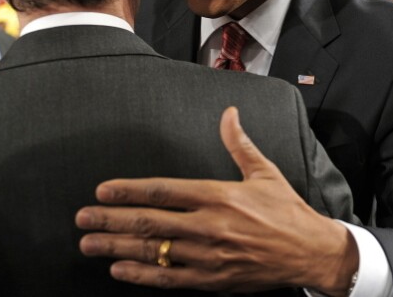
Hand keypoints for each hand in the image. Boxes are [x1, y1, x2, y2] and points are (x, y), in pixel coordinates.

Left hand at [76, 107, 357, 294]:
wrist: (310, 252)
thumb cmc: (287, 211)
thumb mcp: (265, 172)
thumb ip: (239, 144)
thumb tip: (228, 113)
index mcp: (220, 195)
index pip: (164, 190)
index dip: (129, 190)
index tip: (103, 190)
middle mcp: (209, 225)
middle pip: (149, 222)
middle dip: (111, 219)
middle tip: (82, 219)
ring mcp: (208, 255)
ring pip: (153, 250)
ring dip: (117, 247)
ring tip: (88, 244)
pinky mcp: (212, 279)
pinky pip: (169, 278)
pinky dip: (141, 275)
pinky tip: (119, 269)